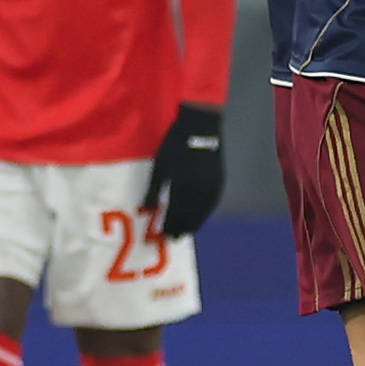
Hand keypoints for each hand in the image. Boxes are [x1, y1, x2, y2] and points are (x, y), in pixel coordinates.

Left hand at [143, 103, 225, 236]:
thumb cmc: (175, 145)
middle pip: (190, 217)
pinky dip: (205, 213)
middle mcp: (199, 192)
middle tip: (174, 238)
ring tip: (187, 232)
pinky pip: (212, 204)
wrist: (201, 127)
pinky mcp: (219, 181)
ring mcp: (211, 187)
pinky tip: (201, 216)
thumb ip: (154, 190)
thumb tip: (145, 209)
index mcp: (182, 189)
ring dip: (195, 224)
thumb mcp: (160, 166)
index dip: (169, 226)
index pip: (175, 214)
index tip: (162, 236)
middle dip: (181, 228)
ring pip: (203, 213)